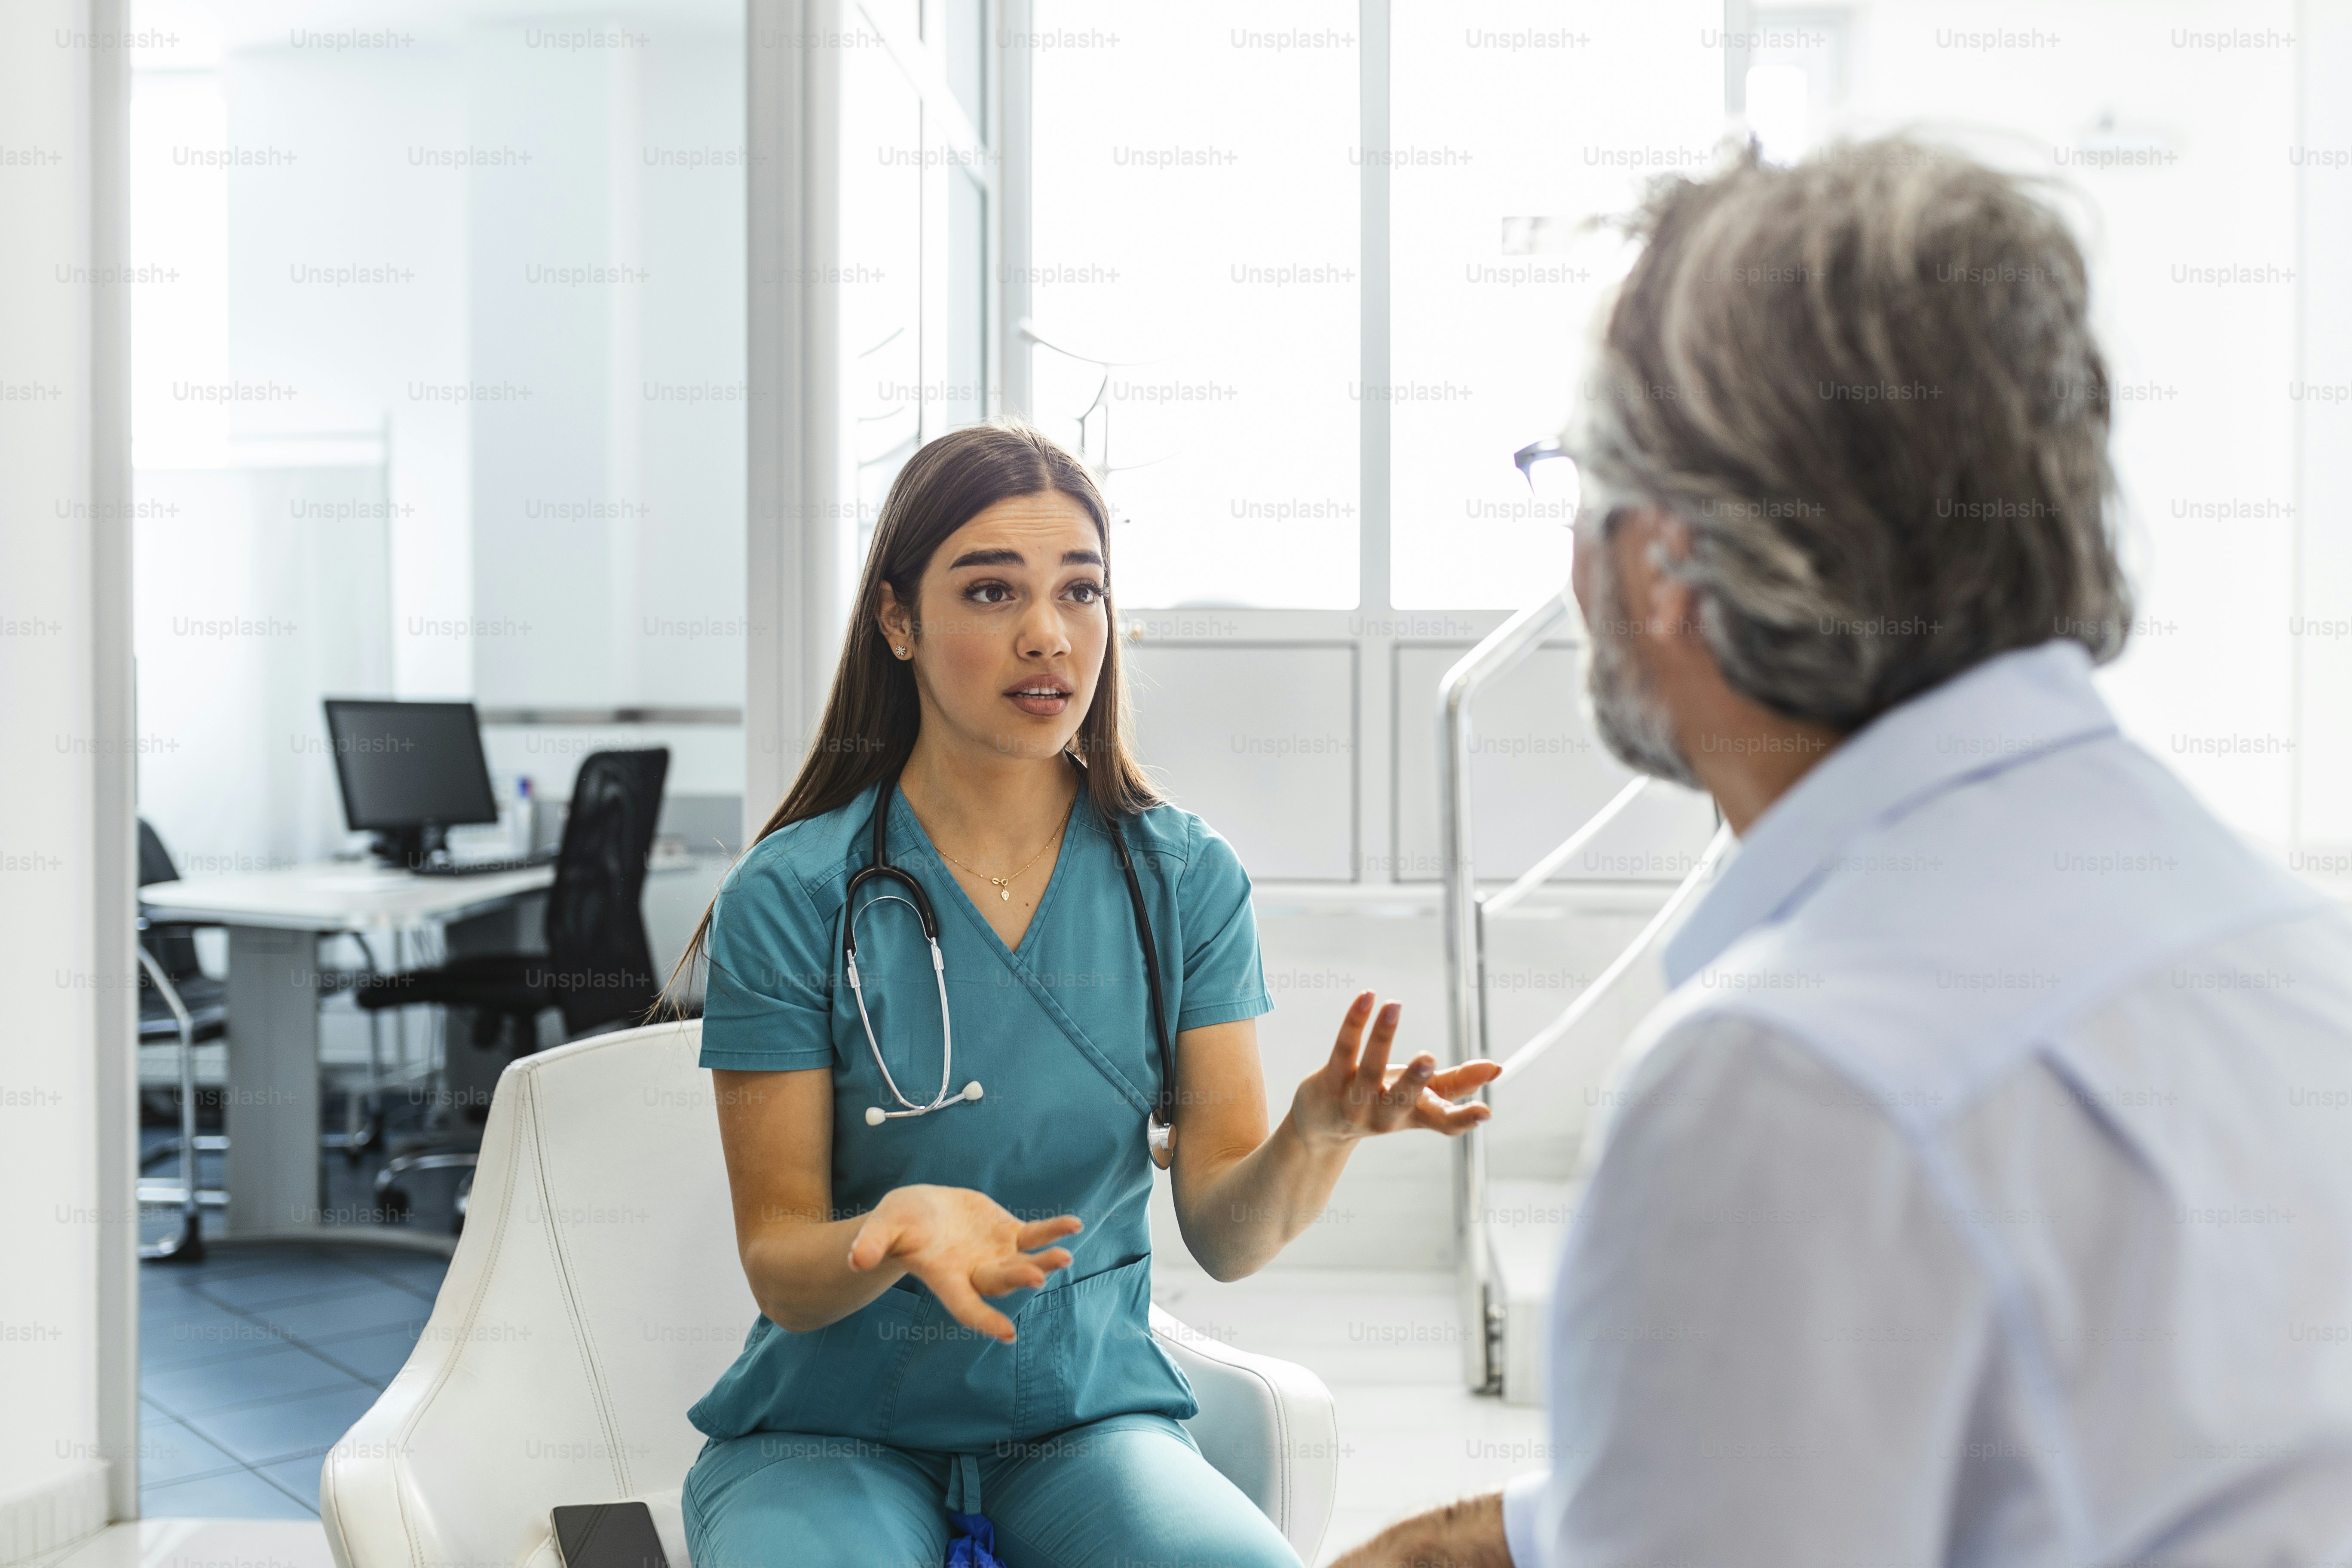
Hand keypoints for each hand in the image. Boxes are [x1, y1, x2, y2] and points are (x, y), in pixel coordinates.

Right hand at [845, 1184, 1081, 1343]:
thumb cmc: (898, 1223)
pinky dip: (1053, 1231)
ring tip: (1065, 1255)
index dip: (983, 1320)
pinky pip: (1036, 1235)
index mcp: (945, 1277)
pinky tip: (1074, 1225)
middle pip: (1000, 1282)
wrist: (921, 1211)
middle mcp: (975, 1272)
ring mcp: (996, 1255)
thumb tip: (855, 1260)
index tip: (1007, 1336)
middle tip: (1039, 1276)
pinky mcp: (1009, 1234)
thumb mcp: (882, 1227)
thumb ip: (872, 1244)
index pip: (965, 1305)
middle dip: (1019, 1278)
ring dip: (1045, 1260)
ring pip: (1025, 1262)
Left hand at [1290, 991, 1498, 1150]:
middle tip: (1429, 1058)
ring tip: (1394, 1005)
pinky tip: (1367, 997)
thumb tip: (1497, 1068)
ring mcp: (1353, 1101)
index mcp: (1413, 1117)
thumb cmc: (1381, 1102)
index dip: (1464, 1119)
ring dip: (1381, 1037)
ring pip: (1369, 1070)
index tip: (1485, 1112)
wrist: (1322, 1124)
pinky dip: (1354, 1022)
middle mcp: (1383, 1115)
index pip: (1443, 1124)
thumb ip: (1457, 1083)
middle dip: (1415, 1080)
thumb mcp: (1419, 1096)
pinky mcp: (1329, 1082)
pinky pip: (1343, 1050)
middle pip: (1401, 1100)